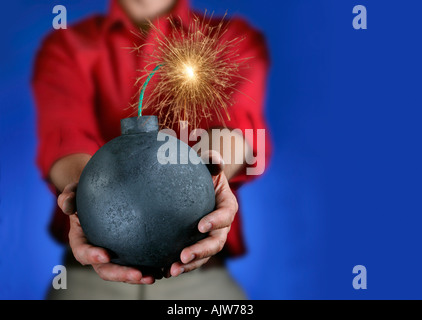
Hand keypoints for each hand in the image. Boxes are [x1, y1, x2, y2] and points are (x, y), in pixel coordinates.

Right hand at [57, 182, 156, 283]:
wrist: (100, 195)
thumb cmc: (85, 194)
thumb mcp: (74, 192)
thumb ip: (69, 197)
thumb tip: (66, 204)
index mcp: (81, 241)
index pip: (83, 252)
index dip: (92, 256)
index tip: (105, 255)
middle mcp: (97, 252)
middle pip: (106, 269)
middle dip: (121, 274)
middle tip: (138, 274)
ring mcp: (113, 254)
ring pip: (123, 270)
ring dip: (136, 277)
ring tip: (152, 277)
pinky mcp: (128, 252)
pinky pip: (137, 262)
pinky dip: (147, 268)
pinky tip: (162, 269)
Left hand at [168, 150, 238, 276]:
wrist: (198, 185)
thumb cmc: (203, 173)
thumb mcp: (208, 165)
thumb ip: (212, 161)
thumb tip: (215, 158)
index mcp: (227, 206)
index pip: (225, 215)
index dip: (216, 222)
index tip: (200, 226)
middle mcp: (221, 226)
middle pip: (216, 242)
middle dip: (201, 251)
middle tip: (184, 255)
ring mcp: (210, 237)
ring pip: (204, 255)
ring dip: (190, 265)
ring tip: (172, 270)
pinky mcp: (197, 244)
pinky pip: (191, 258)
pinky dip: (180, 265)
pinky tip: (163, 271)